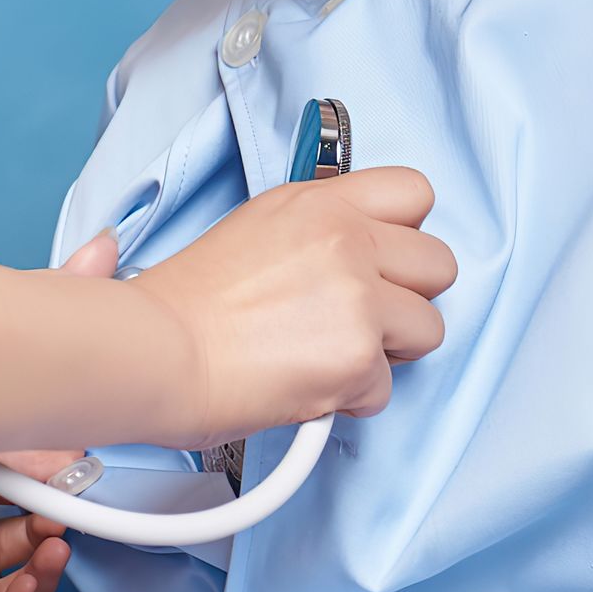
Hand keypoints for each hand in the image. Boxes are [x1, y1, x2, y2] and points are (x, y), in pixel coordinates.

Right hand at [123, 168, 455, 445]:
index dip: (405, 235)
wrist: (153, 354)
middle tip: (362, 319)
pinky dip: (351, 399)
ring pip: (430, 329)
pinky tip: (306, 388)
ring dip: (388, 352)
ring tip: (332, 357)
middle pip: (440, 264)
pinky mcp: (357, 356)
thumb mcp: (255, 232)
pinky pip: (386, 388)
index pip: (415, 192)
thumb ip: (316, 235)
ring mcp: (358, 297)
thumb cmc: (183, 306)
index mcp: (320, 202)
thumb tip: (352, 260)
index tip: (380, 261)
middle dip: (408, 299)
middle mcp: (347, 239)